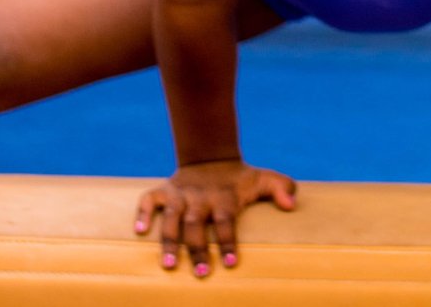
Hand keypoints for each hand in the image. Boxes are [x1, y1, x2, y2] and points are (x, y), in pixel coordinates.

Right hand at [136, 159, 297, 275]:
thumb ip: (282, 188)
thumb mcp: (264, 179)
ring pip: (171, 217)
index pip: (226, 221)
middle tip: (201, 273)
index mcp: (224, 196)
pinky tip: (139, 231)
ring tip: (168, 265)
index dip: (227, 241)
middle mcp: (200, 197)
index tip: (230, 263)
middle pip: (196, 224)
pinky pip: (148, 199)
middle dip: (197, 249)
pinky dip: (142, 213)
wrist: (211, 156)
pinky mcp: (164, 190)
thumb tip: (292, 205)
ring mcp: (180, 194)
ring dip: (168, 240)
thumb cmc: (240, 179)